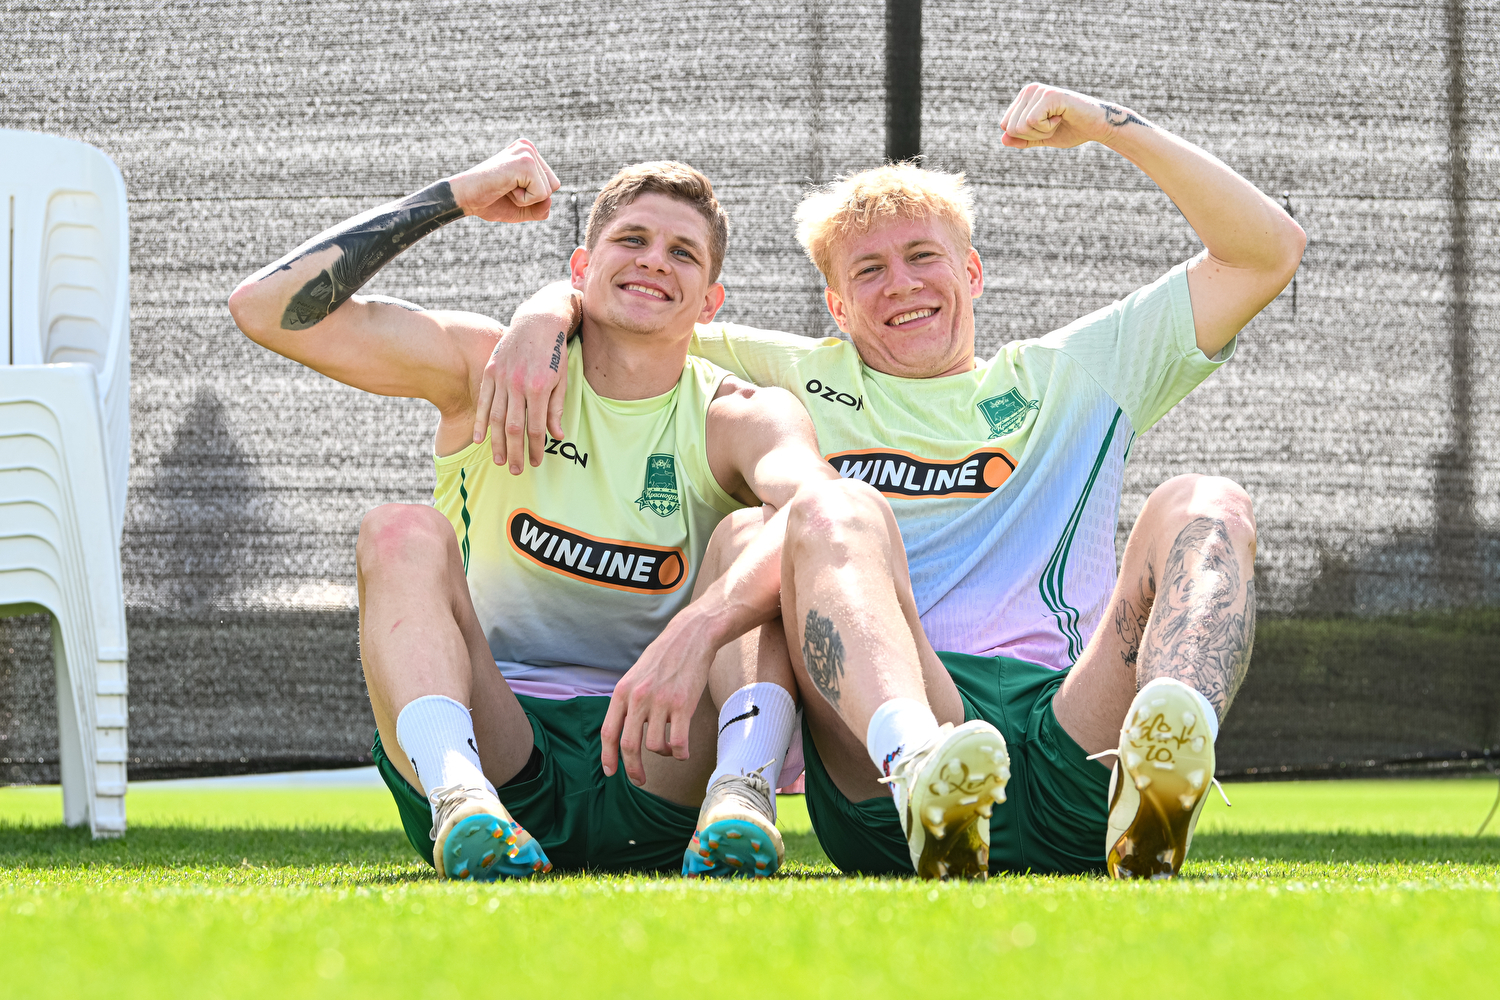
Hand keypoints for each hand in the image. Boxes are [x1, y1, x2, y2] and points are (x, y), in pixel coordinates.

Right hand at [448, 139, 560, 222]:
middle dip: (532, 197)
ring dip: (526, 199)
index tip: (508, 188)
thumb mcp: (522, 207)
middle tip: (506, 189)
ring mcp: (527, 152)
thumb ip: (542, 208)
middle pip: (554, 186)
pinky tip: (505, 188)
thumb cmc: (489, 201)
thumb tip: (550, 199)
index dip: (533, 196)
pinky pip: (541, 194)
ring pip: (548, 191)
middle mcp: (528, 147)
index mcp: (528, 152)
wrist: (463, 198)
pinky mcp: (525, 162)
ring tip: (505, 188)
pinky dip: (523, 200)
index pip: (552, 184)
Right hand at [472, 282, 578, 472]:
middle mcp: (518, 384)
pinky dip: (481, 421)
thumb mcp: (562, 380)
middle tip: (516, 471)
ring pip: (496, 418)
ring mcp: (502, 377)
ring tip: (499, 461)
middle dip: (515, 452)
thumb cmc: (554, 354)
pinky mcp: (490, 371)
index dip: (536, 448)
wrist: (537, 323)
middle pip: (514, 427)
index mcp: (540, 388)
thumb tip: (556, 436)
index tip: (536, 462)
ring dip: (497, 442)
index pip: (536, 427)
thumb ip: (556, 409)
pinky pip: (484, 401)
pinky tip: (480, 439)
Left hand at [600, 606, 719, 785]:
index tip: (610, 772)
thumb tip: (623, 732)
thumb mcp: (636, 676)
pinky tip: (683, 752)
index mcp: (623, 692)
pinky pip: (678, 743)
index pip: (608, 732)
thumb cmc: (664, 657)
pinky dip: (680, 754)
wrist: (690, 637)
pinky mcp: (683, 705)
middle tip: (638, 780)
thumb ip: (628, 701)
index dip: (607, 756)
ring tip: (670, 747)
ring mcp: (661, 702)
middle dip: (632, 769)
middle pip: (629, 745)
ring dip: (663, 754)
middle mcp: (638, 698)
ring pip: (656, 746)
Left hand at [999, 83, 1135, 149]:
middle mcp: (1029, 90)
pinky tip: (1061, 117)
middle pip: (1009, 128)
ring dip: (1041, 132)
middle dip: (1032, 135)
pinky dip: (1047, 129)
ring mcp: (1038, 91)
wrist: (1098, 126)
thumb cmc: (1071, 130)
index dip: (1025, 136)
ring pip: (1019, 127)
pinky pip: (1032, 122)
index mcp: (1024, 98)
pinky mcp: (1049, 95)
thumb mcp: (1042, 138)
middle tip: (1053, 125)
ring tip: (1058, 120)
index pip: (1005, 126)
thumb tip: (1002, 139)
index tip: (1045, 127)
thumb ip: (1022, 140)